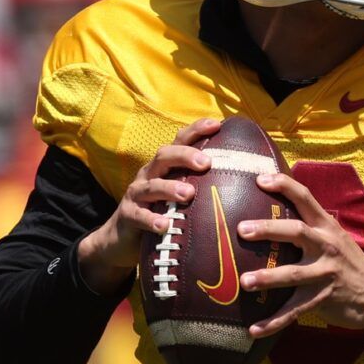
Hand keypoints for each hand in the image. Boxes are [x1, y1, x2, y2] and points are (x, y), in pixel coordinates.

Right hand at [76, 118, 221, 292]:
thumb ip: (201, 186)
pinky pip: (138, 216)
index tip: (217, 125)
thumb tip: (243, 182)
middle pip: (164, 156)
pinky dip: (151, 220)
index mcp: (164, 167)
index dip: (196, 131)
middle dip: (185, 156)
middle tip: (206, 163)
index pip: (180, 141)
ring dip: (170, 188)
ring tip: (188, 194)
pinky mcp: (127, 216)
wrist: (120, 238)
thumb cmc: (159, 212)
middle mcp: (149, 175)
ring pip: (151, 186)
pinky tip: (164, 225)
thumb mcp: (179, 196)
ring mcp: (136, 194)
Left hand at [235, 170, 363, 341]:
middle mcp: (327, 246)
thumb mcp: (335, 239)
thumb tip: (272, 218)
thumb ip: (311, 228)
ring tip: (244, 282)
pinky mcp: (323, 299)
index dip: (284, 185)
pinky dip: (273, 322)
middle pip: (297, 232)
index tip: (260, 179)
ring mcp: (326, 273)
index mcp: (327, 227)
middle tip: (242, 229)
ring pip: (294, 274)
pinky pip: (295, 312)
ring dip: (268, 278)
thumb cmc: (349, 264)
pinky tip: (253, 330)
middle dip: (269, 230)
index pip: (306, 198)